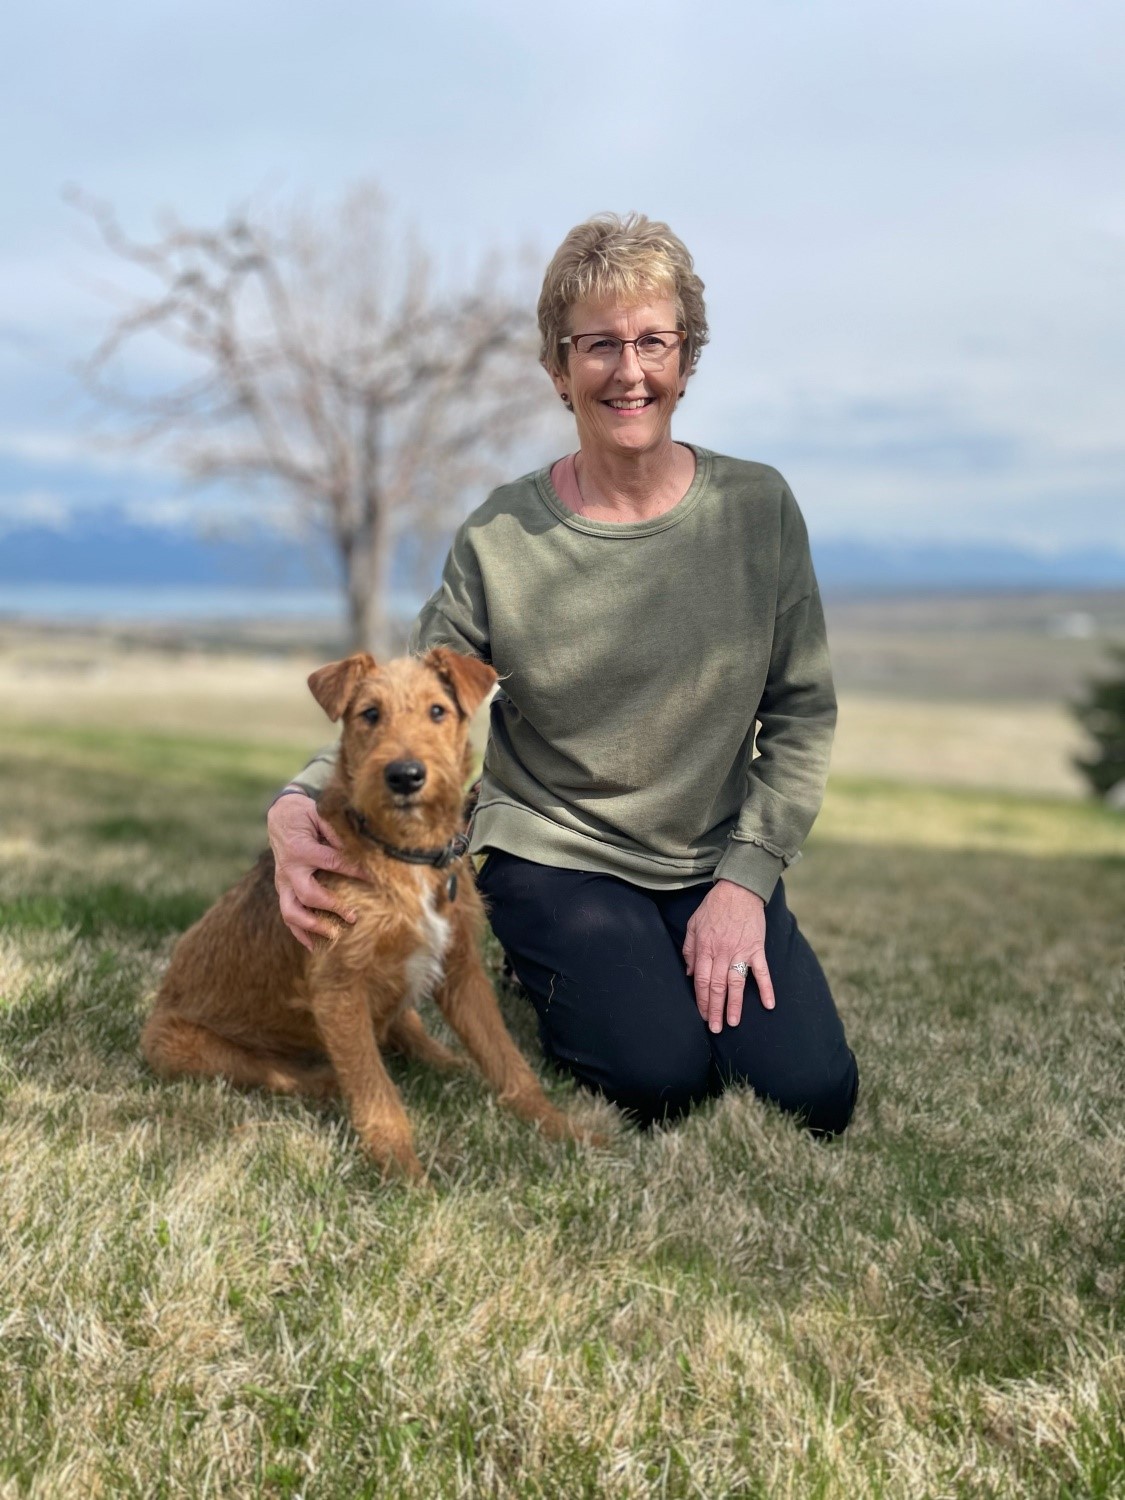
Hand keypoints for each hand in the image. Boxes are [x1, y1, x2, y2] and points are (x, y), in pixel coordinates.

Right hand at [266, 791, 369, 949]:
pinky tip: (313, 945)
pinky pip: (287, 914)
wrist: (279, 815)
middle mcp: (289, 869)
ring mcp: (282, 881)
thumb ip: (336, 832)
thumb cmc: (304, 813)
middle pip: (309, 896)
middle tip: (353, 917)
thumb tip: (358, 849)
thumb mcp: (320, 814)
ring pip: (291, 911)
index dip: (356, 871)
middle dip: (332, 908)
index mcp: (301, 849)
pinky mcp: (282, 889)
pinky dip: (298, 932)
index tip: (375, 879)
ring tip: (333, 937)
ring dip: (311, 927)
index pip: (333, 863)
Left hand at [683, 878, 775, 1032]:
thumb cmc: (714, 907)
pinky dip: (766, 988)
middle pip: (717, 987)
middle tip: (716, 1028)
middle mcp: (722, 953)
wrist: (738, 890)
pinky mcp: (756, 948)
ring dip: (735, 1005)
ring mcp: (741, 951)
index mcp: (705, 948)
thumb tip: (688, 973)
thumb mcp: (693, 925)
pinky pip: (762, 971)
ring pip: (736, 983)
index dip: (701, 1000)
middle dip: (715, 1009)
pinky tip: (769, 1005)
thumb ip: (689, 949)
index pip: (701, 981)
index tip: (703, 1016)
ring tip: (733, 1022)